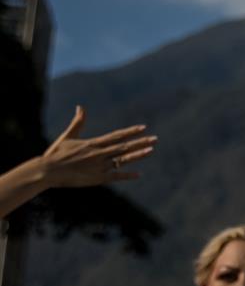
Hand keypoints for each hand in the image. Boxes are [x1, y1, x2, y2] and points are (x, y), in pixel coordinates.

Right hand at [36, 107, 156, 188]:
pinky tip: (139, 174)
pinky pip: (116, 177)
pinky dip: (127, 175)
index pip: (117, 136)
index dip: (130, 131)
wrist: (48, 171)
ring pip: (123, 160)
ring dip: (138, 155)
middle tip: (156, 139)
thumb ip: (77, 122)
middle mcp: (99, 153)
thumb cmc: (55, 154)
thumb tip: (81, 107)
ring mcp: (100, 166)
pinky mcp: (98, 178)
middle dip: (141, 142)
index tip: (143, 127)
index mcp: (93, 143)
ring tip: (151, 150)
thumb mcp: (67, 136)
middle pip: (124, 146)